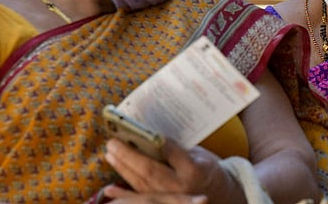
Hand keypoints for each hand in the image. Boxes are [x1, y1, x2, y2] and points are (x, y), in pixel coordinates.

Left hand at [105, 138, 241, 201]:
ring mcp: (169, 198)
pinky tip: (108, 190)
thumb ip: (179, 150)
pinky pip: (139, 198)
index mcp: (194, 171)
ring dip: (122, 168)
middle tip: (113, 142)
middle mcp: (179, 187)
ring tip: (110, 153)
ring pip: (141, 183)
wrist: (219, 195)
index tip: (142, 130)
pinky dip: (123, 194)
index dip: (156, 142)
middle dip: (129, 155)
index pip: (172, 153)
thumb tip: (153, 138)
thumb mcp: (200, 156)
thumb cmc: (207, 171)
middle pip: (150, 170)